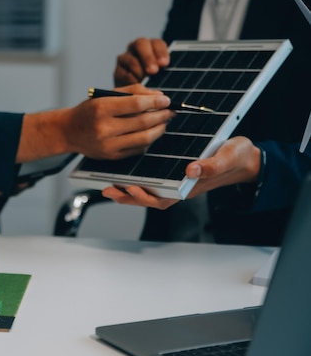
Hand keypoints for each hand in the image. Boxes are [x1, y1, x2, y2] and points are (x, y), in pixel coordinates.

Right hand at [17, 84, 173, 162]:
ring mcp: (108, 145)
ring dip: (159, 129)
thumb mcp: (105, 95)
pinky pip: (138, 149)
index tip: (167, 99)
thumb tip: (159, 96)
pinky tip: (150, 132)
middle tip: (170, 111)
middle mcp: (104, 128)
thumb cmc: (89, 111)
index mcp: (101, 108)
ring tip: (163, 121)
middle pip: (143, 122)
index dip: (155, 101)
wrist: (69, 132)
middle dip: (162, 115)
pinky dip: (149, 140)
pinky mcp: (112, 156)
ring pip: (144, 138)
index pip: (135, 104)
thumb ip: (132, 92)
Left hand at [101, 137, 261, 208]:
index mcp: (191, 187)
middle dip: (128, 197)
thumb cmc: (237, 157)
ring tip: (109, 186)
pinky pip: (154, 181)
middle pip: (150, 198)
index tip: (129, 187)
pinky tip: (124, 174)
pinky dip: (138, 180)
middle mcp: (181, 187)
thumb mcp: (227, 157)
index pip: (162, 199)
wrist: (245, 157)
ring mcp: (178, 182)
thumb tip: (191, 170)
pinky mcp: (176, 174)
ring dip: (129, 191)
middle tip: (109, 189)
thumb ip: (211, 165)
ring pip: (149, 192)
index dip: (144, 196)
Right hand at [114, 38, 168, 86]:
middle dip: (147, 57)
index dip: (161, 52)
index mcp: (152, 47)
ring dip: (139, 71)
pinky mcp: (117, 72)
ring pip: (131, 60)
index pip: (157, 43)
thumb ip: (165, 72)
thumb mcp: (162, 76)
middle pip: (140, 43)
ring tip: (145, 82)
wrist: (135, 97)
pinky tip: (136, 86)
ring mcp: (125, 59)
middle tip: (153, 71)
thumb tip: (169, 74)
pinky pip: (123, 73)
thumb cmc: (153, 84)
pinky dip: (131, 80)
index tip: (164, 64)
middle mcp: (137, 49)